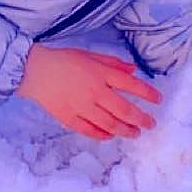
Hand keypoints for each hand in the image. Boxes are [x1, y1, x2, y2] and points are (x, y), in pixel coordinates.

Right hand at [16, 44, 161, 140]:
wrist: (33, 70)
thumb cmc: (62, 60)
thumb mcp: (90, 55)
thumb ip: (112, 63)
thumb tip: (133, 70)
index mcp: (100, 73)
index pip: (131, 84)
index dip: (147, 93)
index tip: (158, 100)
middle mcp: (93, 91)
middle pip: (124, 109)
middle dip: (141, 119)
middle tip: (150, 124)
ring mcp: (81, 106)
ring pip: (109, 124)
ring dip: (125, 130)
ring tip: (135, 133)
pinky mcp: (68, 118)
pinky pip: (90, 131)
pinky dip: (102, 135)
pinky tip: (111, 136)